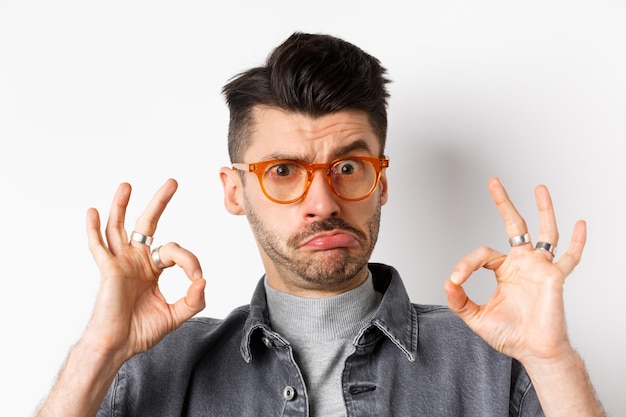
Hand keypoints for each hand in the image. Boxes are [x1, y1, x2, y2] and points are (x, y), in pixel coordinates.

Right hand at [83, 179, 205, 363]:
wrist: (118, 347)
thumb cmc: (140, 331)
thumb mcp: (176, 315)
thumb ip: (193, 300)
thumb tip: (203, 281)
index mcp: (152, 268)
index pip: (175, 251)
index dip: (190, 261)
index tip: (197, 278)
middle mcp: (135, 261)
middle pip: (147, 224)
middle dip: (159, 202)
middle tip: (172, 182)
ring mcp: (120, 263)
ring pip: (119, 228)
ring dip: (122, 206)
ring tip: (126, 186)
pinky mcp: (107, 270)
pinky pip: (98, 246)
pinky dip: (94, 229)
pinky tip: (93, 212)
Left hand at [444, 177, 585, 364]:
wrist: (533, 351)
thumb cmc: (510, 335)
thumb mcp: (476, 317)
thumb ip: (460, 301)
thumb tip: (446, 283)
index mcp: (504, 270)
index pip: (482, 254)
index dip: (466, 264)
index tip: (457, 278)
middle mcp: (523, 264)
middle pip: (513, 225)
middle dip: (503, 203)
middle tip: (493, 182)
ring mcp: (540, 267)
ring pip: (545, 232)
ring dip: (543, 209)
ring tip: (540, 188)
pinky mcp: (554, 277)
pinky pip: (569, 257)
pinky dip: (577, 242)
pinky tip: (580, 224)